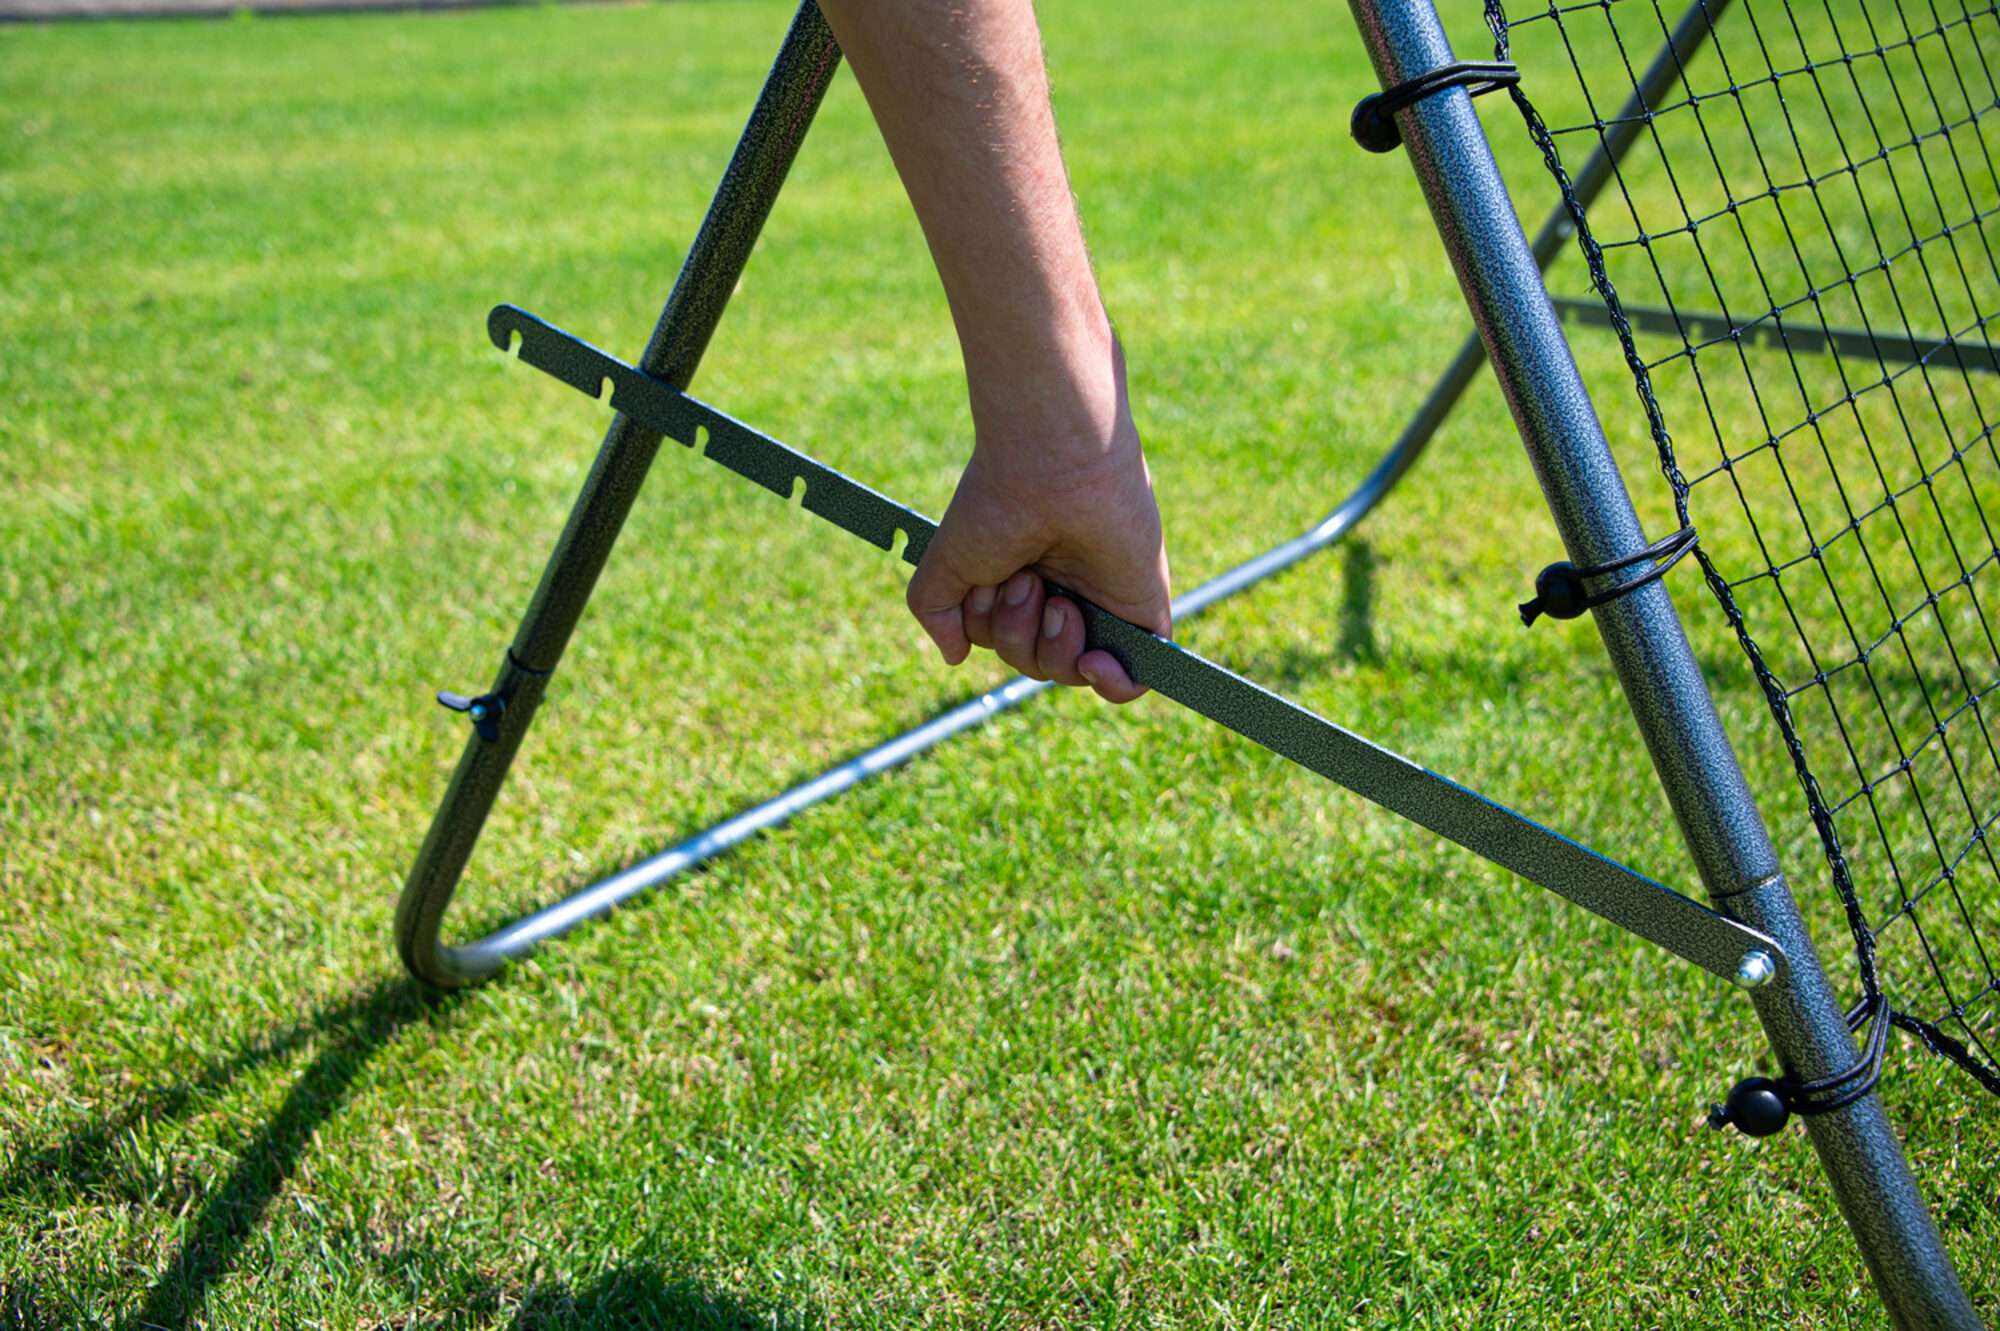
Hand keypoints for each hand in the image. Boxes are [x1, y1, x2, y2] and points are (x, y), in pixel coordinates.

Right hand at [906, 341, 1170, 702]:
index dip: (989, 627)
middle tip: (1026, 581)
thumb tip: (955, 657)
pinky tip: (1093, 662)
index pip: (1002, 640)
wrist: (1055, 466)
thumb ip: (937, 611)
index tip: (989, 584)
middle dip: (1016, 635)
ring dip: (1052, 647)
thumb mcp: (946, 564)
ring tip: (1056, 599)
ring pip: (1071, 672)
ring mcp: (1103, 603)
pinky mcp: (1141, 611)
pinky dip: (1113, 685)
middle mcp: (1061, 593)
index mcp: (1019, 580)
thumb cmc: (998, 504)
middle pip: (1032, 661)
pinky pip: (1132, 681)